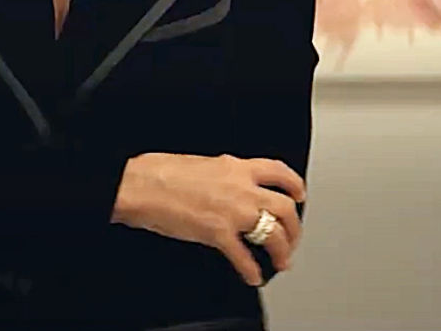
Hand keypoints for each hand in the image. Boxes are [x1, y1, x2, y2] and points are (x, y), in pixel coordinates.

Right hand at [110, 153, 305, 285]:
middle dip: (294, 228)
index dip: (295, 186)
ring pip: (274, 233)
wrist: (141, 184)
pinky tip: (252, 276)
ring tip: (281, 261)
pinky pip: (244, 257)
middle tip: (292, 238)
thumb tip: (231, 187)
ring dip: (282, 251)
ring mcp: (233, 212)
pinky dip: (252, 271)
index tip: (299, 195)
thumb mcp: (204, 163)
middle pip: (285, 208)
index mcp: (237, 167)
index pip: (279, 173)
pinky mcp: (218, 234)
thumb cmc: (162, 172)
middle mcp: (242, 188)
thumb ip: (225, 175)